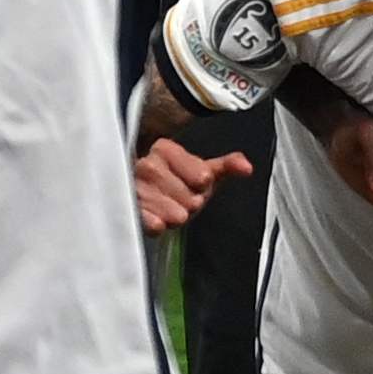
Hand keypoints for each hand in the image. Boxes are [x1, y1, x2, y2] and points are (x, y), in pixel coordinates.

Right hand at [132, 134, 248, 233]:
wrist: (151, 201)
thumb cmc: (179, 185)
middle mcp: (146, 164)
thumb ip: (227, 166)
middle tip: (183, 202)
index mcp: (165, 149)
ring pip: (167, 206)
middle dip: (189, 201)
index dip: (202, 185)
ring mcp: (134, 187)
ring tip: (174, 211)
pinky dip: (153, 221)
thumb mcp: (204, 172)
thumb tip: (246, 167)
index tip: (197, 185)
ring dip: (176, 213)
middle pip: (185, 193)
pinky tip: (160, 224)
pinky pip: (142, 215)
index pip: (200, 175)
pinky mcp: (126, 207)